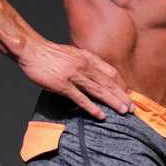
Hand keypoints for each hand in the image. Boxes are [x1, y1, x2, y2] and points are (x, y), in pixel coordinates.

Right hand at [17, 36, 134, 119]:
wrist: (32, 50)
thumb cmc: (50, 54)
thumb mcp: (73, 54)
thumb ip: (85, 63)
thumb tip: (94, 74)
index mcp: (88, 58)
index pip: (111, 72)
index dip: (121, 85)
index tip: (127, 95)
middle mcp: (84, 66)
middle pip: (109, 83)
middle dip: (122, 96)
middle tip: (133, 109)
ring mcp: (74, 76)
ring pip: (99, 91)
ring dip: (113, 102)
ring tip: (124, 112)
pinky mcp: (63, 85)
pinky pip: (81, 98)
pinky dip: (92, 107)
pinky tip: (101, 115)